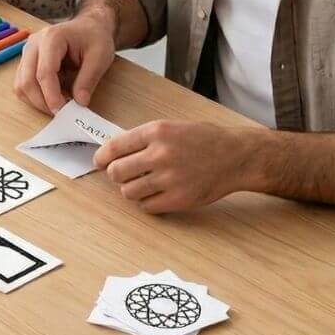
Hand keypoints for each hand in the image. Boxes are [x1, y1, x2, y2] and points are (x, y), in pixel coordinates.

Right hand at [14, 12, 116, 114]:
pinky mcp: (27, 61)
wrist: (88, 26)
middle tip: (61, 112)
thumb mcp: (100, 57)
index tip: (62, 111)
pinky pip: (23, 83)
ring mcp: (27, 52)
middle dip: (42, 101)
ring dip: (36, 100)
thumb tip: (80, 103)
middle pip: (27, 80)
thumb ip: (89, 79)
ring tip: (59, 103)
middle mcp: (34, 44)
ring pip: (21, 84)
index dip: (51, 95)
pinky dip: (35, 96)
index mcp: (52, 38)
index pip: (44, 72)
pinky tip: (53, 96)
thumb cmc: (95, 37)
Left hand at [94, 121, 257, 213]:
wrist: (236, 156)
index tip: (98, 162)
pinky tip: (156, 194)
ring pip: (128, 192)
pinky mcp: (179, 199)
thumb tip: (113, 152)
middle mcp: (160, 155)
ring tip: (141, 184)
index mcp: (156, 132)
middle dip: (115, 174)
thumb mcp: (171, 127)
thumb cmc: (203, 140)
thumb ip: (144, 139)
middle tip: (122, 174)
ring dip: (130, 189)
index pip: (114, 147)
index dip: (101, 157)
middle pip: (116, 172)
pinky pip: (147, 207)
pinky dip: (146, 202)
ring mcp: (170, 179)